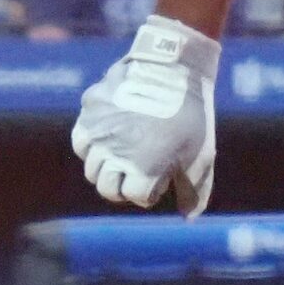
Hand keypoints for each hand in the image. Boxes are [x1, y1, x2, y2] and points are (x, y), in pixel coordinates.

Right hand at [73, 15, 221, 215]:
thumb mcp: (201, 156)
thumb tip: (188, 217)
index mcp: (143, 170)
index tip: (157, 181)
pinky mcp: (90, 110)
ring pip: (90, 166)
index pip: (132, 196)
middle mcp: (115, 154)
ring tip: (123, 153)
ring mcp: (100, 131)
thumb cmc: (192, 116)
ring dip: (105, 166)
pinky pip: (82, 138)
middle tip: (135, 172)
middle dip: (121, 185)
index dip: (147, 192)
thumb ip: (194, 191)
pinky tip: (108, 136)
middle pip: (105, 187)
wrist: (175, 67)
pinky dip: (92, 143)